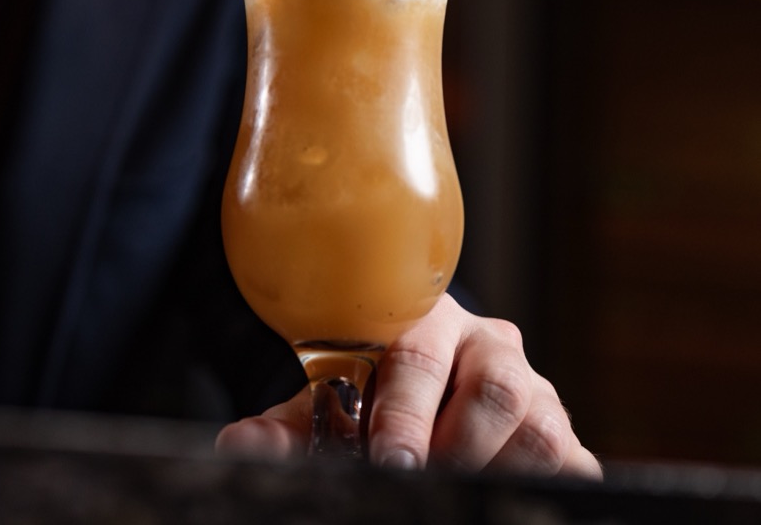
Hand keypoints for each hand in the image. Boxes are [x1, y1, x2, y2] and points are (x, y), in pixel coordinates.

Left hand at [214, 294, 602, 477]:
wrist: (423, 389)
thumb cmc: (370, 391)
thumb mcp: (329, 404)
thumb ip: (286, 428)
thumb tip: (238, 444)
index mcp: (424, 319)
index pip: (417, 353)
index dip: (404, 408)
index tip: (387, 458)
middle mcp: (489, 344)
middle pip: (495, 389)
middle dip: (457, 446)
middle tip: (418, 479)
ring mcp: (535, 386)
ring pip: (540, 427)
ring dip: (496, 467)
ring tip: (457, 489)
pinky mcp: (564, 431)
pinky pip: (575, 461)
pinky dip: (548, 486)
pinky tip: (501, 494)